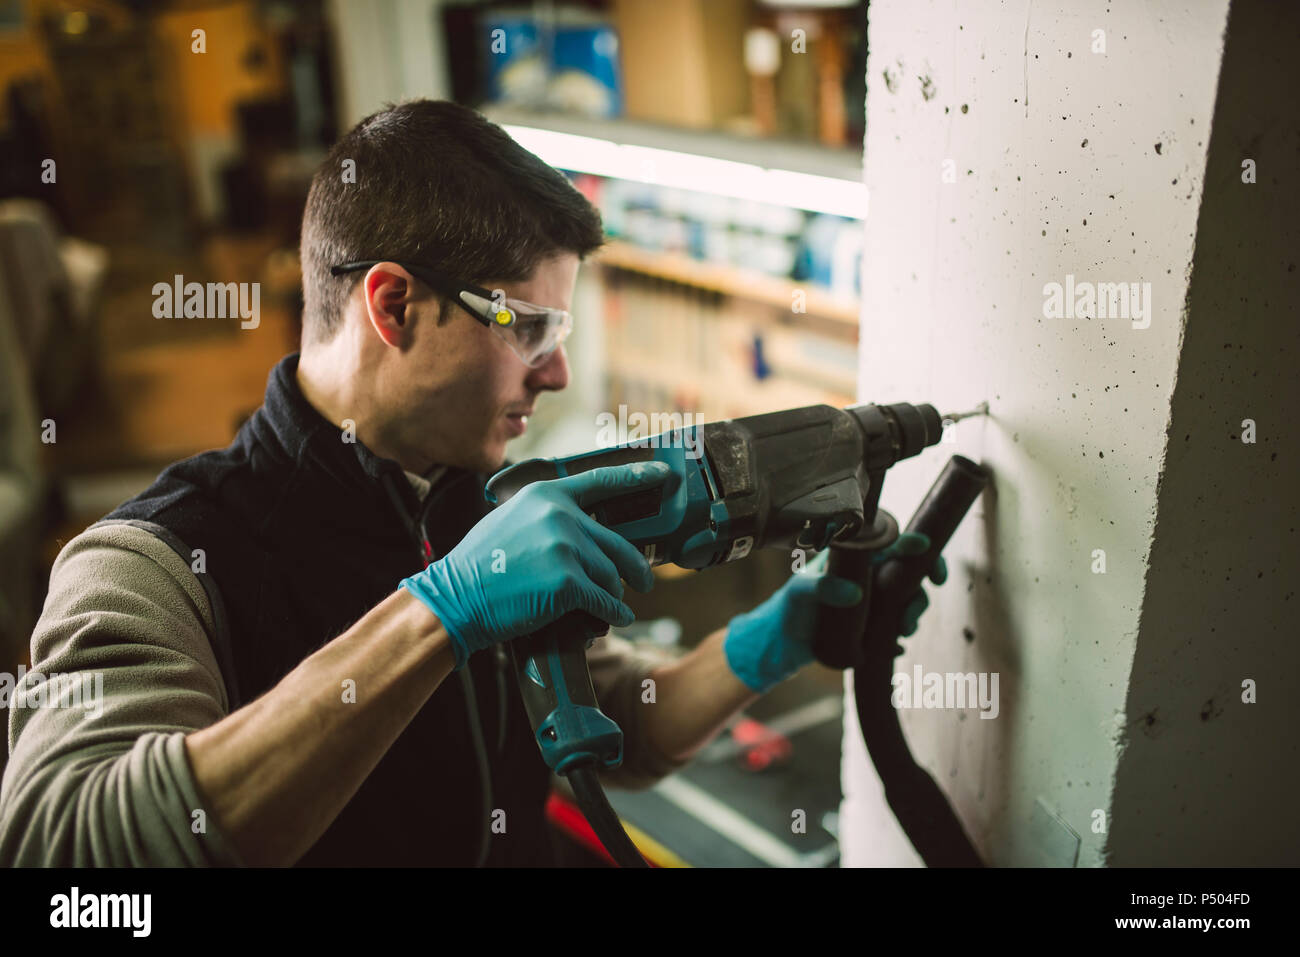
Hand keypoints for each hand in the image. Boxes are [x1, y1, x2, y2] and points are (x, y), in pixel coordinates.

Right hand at [400, 461, 668, 669]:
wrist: (457, 598)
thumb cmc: (482, 565)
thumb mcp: (511, 519)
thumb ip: (548, 516)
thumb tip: (585, 529)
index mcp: (546, 495)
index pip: (601, 481)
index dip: (636, 477)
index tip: (662, 476)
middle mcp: (560, 515)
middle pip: (617, 543)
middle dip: (635, 567)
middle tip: (644, 581)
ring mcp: (566, 547)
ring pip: (610, 576)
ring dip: (612, 596)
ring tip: (608, 608)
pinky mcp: (569, 581)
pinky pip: (605, 601)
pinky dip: (612, 614)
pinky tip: (614, 620)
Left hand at [722, 532, 946, 693]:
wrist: (783, 642)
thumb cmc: (790, 606)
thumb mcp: (801, 591)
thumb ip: (822, 587)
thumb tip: (856, 594)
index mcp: (857, 559)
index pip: (893, 545)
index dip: (916, 546)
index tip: (928, 555)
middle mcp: (869, 578)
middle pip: (909, 577)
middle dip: (918, 595)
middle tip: (910, 616)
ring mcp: (872, 604)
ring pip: (906, 604)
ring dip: (912, 618)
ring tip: (902, 632)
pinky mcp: (871, 628)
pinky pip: (894, 632)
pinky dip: (898, 640)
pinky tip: (894, 648)